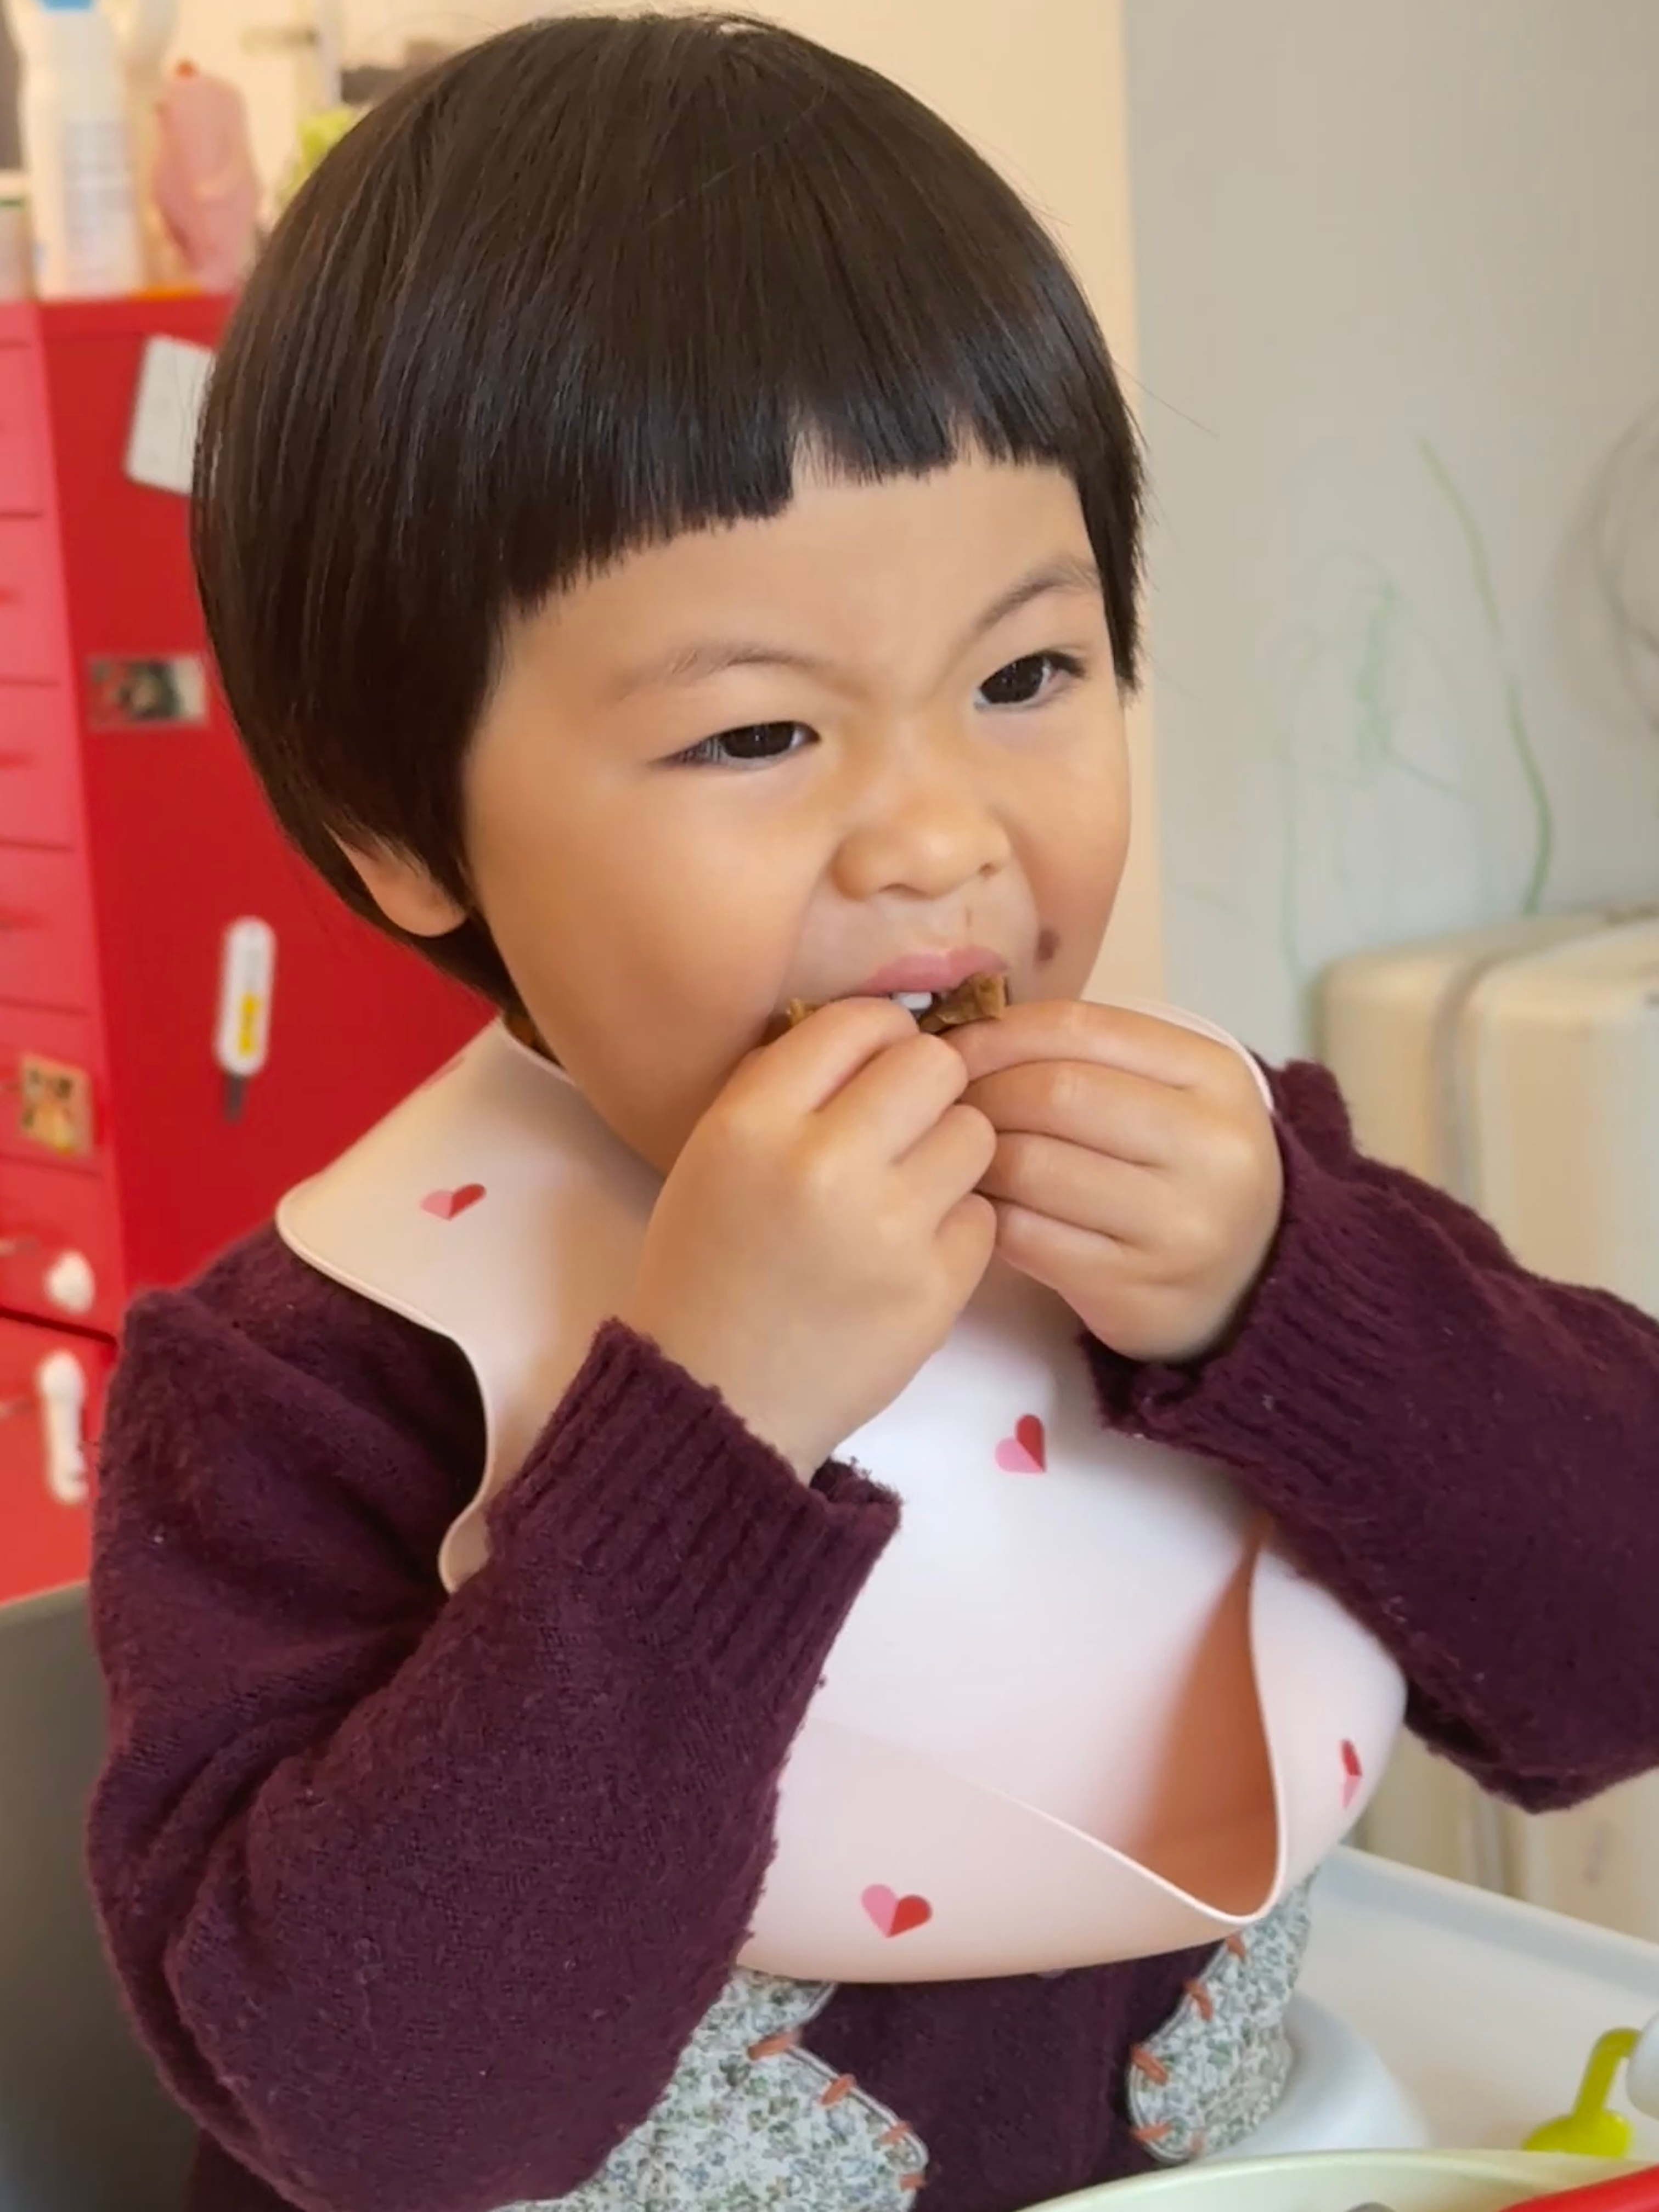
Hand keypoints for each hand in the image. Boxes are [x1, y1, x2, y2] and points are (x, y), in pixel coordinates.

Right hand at [622, 1000, 997, 1475]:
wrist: (719, 1399)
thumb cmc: (709, 1268)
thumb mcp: (713, 1155)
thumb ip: (785, 1087)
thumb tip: (878, 1030)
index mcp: (754, 1123)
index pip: (860, 1022)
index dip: (882, 1035)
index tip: (877, 1066)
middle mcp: (824, 1163)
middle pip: (935, 1066)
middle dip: (927, 1089)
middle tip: (905, 1127)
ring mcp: (887, 1229)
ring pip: (975, 1134)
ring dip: (950, 1153)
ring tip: (911, 1189)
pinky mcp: (934, 1289)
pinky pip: (984, 1214)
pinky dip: (957, 1227)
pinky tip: (912, 1250)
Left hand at [950, 1001, 1283, 1364]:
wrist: (1246, 1280)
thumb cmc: (1183, 1166)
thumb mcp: (1169, 1090)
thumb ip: (1088, 1053)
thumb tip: (967, 1033)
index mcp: (1214, 1075)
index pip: (1081, 1029)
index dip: (999, 1032)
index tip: (954, 1045)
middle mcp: (1208, 1147)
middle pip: (1054, 1095)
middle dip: (981, 1092)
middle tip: (947, 1105)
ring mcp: (1176, 1224)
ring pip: (1031, 1165)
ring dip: (974, 1155)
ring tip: (959, 1153)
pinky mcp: (1132, 1289)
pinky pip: (1024, 1235)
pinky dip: (986, 1212)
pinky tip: (981, 1203)